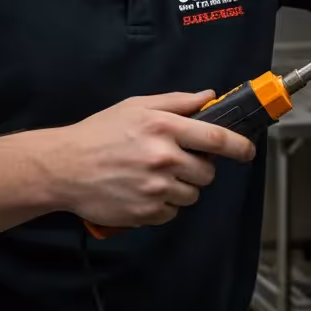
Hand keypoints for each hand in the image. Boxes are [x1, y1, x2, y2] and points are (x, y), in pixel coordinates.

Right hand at [38, 91, 255, 227]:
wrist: (63, 167)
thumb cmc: (98, 134)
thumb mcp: (137, 106)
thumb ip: (177, 102)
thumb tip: (210, 97)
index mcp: (163, 128)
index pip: (217, 139)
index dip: (239, 146)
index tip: (247, 151)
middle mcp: (163, 158)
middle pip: (208, 172)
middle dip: (200, 168)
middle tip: (178, 161)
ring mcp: (155, 188)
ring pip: (192, 194)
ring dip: (182, 187)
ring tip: (155, 175)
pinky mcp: (145, 212)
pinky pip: (172, 212)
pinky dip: (164, 204)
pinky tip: (144, 190)